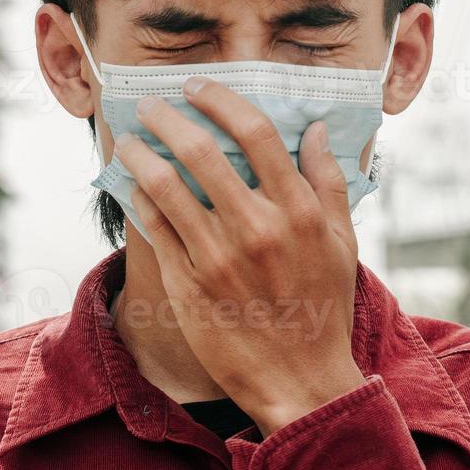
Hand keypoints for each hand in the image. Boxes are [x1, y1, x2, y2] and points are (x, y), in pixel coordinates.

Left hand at [118, 76, 367, 434]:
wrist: (300, 382)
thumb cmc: (324, 308)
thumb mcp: (341, 242)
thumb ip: (328, 182)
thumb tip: (317, 130)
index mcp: (298, 212)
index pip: (256, 133)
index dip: (221, 100)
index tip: (199, 87)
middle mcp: (257, 229)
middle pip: (201, 151)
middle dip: (168, 118)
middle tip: (153, 104)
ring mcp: (217, 258)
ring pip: (165, 186)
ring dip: (141, 155)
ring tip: (129, 141)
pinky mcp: (188, 286)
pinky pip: (154, 230)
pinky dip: (139, 200)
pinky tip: (132, 186)